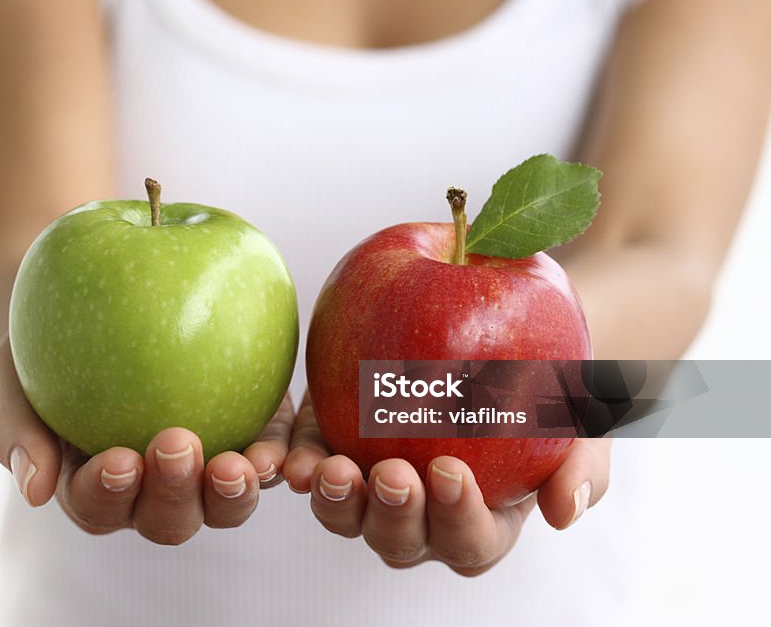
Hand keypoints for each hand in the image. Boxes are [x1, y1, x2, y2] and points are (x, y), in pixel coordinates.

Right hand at [0, 334, 293, 544]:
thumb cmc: (42, 344)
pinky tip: (278, 449)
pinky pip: (268, 457)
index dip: (109, 493)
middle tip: (177, 444)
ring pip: (224, 503)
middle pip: (168, 518)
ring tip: (239, 465)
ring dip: (232, 494)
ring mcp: (205, 467)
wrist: (97, 299)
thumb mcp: (11, 375)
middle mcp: (153, 489)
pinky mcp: (250, 433)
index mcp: (95, 486)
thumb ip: (17, 429)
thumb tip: (34, 491)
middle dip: (174, 493)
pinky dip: (275, 460)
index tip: (118, 459)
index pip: (99, 505)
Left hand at [283, 393, 610, 574]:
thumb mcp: (584, 415)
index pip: (470, 540)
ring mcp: (372, 485)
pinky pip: (310, 469)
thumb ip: (584, 463)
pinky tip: (288, 459)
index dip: (458, 517)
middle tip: (393, 474)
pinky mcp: (334, 445)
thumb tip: (564, 513)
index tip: (450, 470)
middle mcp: (422, 515)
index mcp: (481, 520)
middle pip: (401, 541)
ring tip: (333, 471)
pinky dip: (297, 468)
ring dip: (337, 503)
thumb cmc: (548, 381)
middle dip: (394, 515)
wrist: (501, 331)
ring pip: (348, 516)